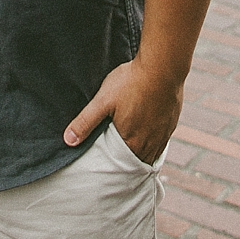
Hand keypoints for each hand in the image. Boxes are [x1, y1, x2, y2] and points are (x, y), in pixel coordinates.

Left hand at [63, 59, 181, 163]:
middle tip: (118, 166)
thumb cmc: (131, 81)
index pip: (121, 166)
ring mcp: (163, 134)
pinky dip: (154, 143)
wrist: (163, 66)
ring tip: (132, 153)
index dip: (114, 169)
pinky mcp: (172, 123)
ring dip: (142, 154)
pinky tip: (148, 136)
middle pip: (137, 162)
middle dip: (128, 165)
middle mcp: (150, 143)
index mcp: (132, 142)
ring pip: (152, 154)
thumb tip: (68, 140)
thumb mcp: (103, 99)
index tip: (108, 172)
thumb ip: (85, 121)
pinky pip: (162, 142)